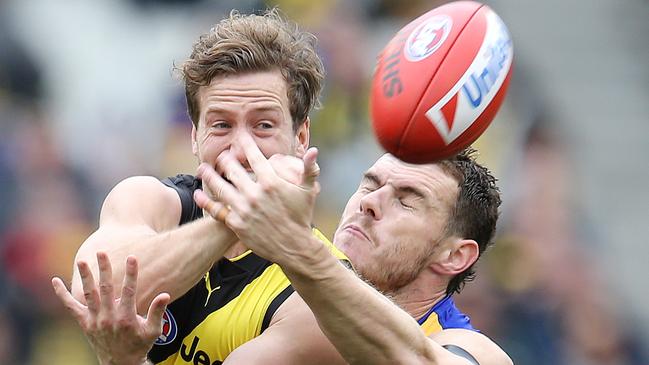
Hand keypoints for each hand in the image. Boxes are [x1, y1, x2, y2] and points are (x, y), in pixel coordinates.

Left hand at [52, 252, 169, 364]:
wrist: (120, 363)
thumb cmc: (139, 344)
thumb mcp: (153, 331)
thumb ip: (157, 312)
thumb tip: (165, 295)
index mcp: (126, 318)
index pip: (129, 290)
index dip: (131, 273)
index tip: (132, 257)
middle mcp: (108, 318)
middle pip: (106, 288)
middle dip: (104, 269)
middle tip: (102, 252)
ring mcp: (94, 320)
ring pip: (89, 294)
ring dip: (85, 277)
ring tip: (82, 261)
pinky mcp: (84, 323)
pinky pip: (70, 307)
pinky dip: (62, 294)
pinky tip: (55, 281)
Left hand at [194, 133, 320, 264]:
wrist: (294, 247)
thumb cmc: (301, 217)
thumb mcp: (308, 191)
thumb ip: (310, 169)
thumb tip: (314, 150)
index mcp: (271, 182)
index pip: (254, 156)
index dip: (245, 144)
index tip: (240, 138)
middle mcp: (255, 194)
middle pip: (233, 169)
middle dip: (225, 159)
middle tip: (221, 155)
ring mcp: (244, 209)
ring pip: (220, 187)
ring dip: (209, 176)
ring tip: (202, 169)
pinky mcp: (236, 224)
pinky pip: (217, 210)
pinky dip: (206, 201)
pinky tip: (199, 194)